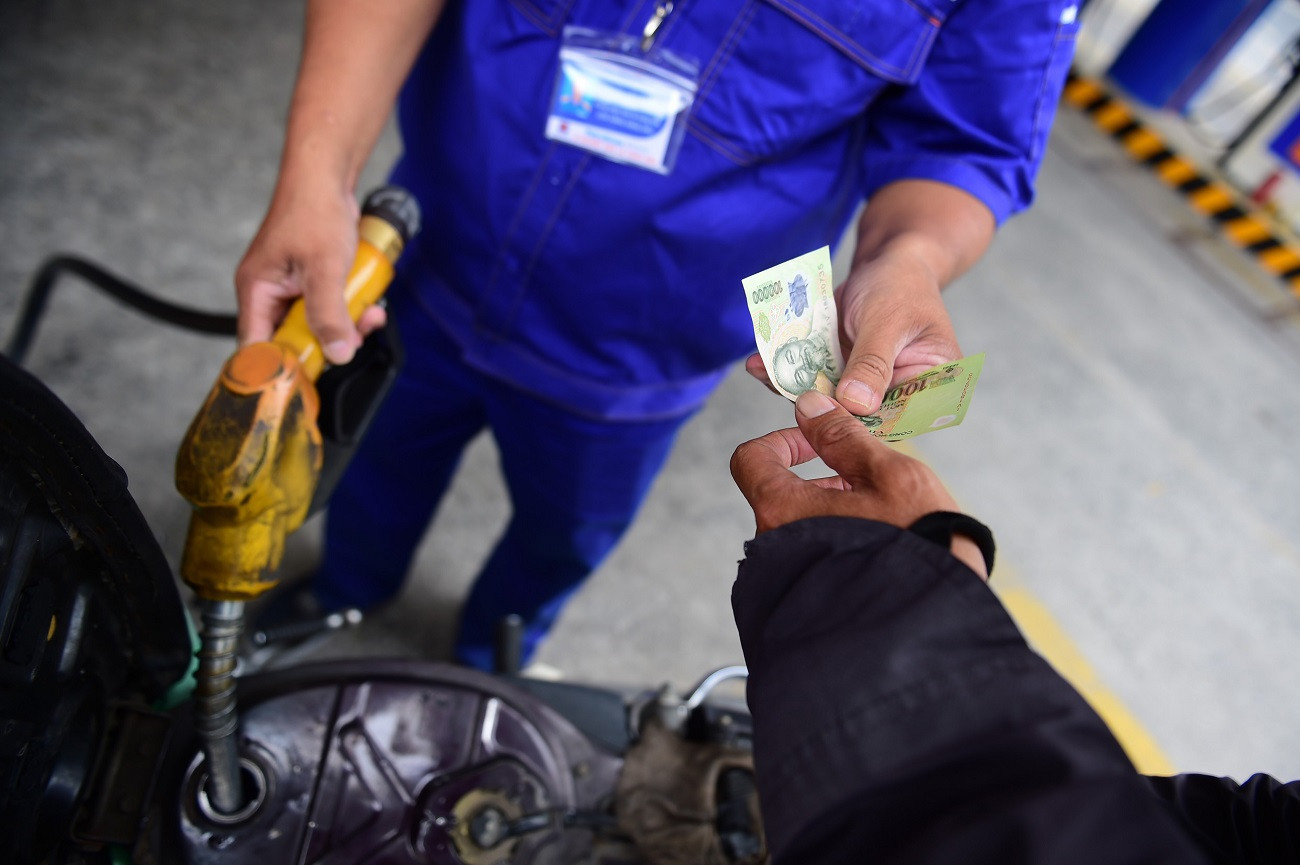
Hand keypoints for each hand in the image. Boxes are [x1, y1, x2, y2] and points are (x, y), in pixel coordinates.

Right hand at [235, 181, 384, 364]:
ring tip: (369, 314)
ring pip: (317, 325)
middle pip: (292, 339)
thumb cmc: (315, 212)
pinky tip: (369, 301)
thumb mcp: (324, 269)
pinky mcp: (311, 282)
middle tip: (355, 338)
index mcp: (257, 291)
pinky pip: (329, 307)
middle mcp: (269, 293)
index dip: (282, 367)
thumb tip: (338, 353)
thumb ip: (329, 314)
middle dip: (328, 341)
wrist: (327, 177)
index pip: (257, 346)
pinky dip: (349, 308)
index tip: (312, 376)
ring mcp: (291, 288)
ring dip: (346, 324)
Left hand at [730, 389, 986, 577]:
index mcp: (781, 510)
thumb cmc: (917, 542)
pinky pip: (810, 560)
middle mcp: (772, 547)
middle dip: (820, 480)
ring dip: (832, 512)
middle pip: (780, 494)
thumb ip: (842, 436)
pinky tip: (875, 548)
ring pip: (798, 528)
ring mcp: (786, 579)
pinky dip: (835, 543)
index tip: (817, 443)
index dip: (783, 441)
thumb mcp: (889, 475)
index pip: (750, 460)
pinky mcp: (805, 602)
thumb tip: (809, 406)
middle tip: (868, 484)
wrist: (935, 623)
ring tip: (881, 519)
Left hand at [741, 242, 962, 414]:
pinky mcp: (841, 376)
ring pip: (828, 400)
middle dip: (815, 404)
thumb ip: (872, 363)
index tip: (822, 412)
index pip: (895, 417)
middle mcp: (899, 396)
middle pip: (857, 415)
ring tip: (760, 367)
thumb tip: (855, 404)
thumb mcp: (888, 320)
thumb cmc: (901, 285)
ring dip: (791, 385)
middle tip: (778, 385)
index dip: (859, 422)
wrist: (887, 263)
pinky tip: (761, 361)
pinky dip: (787, 371)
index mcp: (929, 387)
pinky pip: (814, 381)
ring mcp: (866, 389)